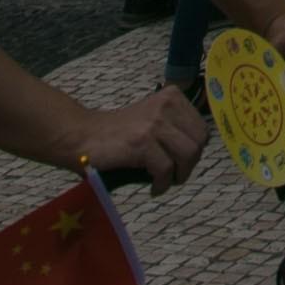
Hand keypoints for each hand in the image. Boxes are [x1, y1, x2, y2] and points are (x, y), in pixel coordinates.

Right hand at [79, 90, 209, 186]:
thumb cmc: (118, 135)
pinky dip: (161, 185)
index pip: (202, 129)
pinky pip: (166, 170)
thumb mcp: (152, 120)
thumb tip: (198, 151)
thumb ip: (174, 128)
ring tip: (163, 182)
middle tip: (172, 175)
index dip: (194, 150)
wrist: (82, 136)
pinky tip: (152, 188)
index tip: (179, 162)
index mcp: (172, 96)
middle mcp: (166, 104)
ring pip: (189, 155)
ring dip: (178, 175)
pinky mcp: (142, 142)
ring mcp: (154, 123)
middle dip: (189, 165)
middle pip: (199, 142)